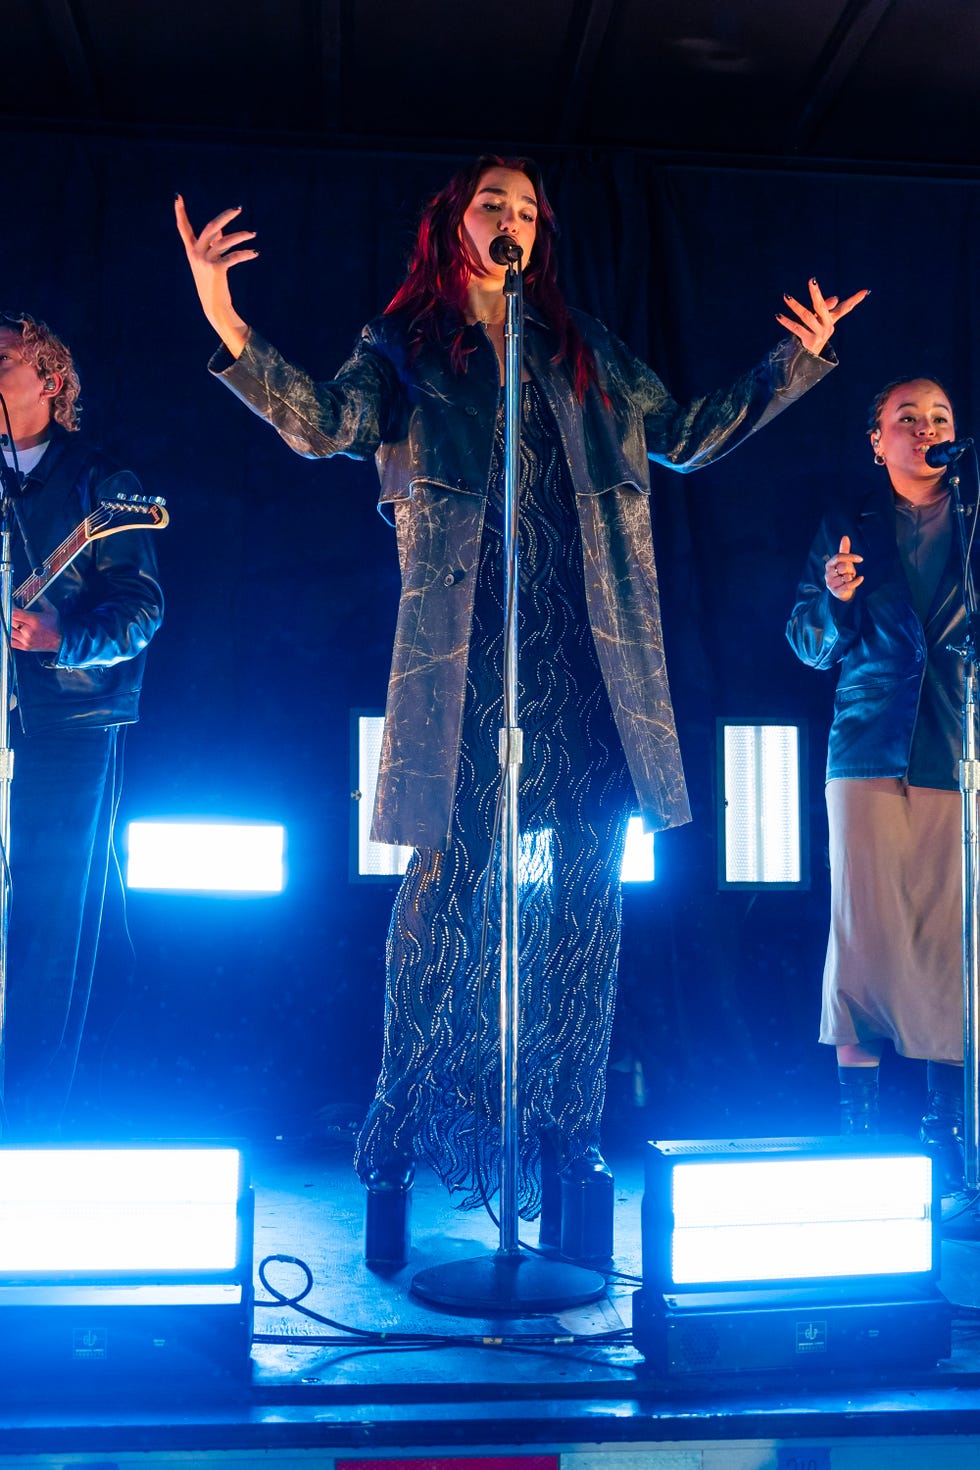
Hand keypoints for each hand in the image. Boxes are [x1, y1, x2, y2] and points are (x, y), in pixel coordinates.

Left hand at [11, 603, 60, 652]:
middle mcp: (29, 631)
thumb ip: (41, 600)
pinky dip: (9, 635)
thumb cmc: (56, 626)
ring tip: (12, 620)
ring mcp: (26, 640)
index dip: (10, 607)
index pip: (14, 612)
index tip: (10, 603)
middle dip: (9, 614)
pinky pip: (10, 641)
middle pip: (10, 621)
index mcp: (34, 621)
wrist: (61, 641)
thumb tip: (34, 592)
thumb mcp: (51, 610)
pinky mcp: (25, 647)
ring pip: (9, 630)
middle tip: (10, 610)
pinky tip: (12, 630)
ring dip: (8, 624)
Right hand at [174, 194, 256, 357]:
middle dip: (225, 216)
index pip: (183, 228)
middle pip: (211, 227)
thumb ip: (213, 243)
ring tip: (253, 234)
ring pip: (225, 241)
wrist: (214, 306)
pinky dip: (245, 254)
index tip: (177, 197)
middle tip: (239, 208)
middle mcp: (195, 254)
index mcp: (191, 250)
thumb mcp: (210, 261)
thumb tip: (221, 228)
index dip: (180, 212)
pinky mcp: (216, 269)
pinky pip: (233, 256)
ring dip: (241, 236)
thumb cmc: (213, 282)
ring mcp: (205, 261)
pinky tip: (255, 253)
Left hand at [777, 278, 869, 357]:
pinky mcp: (809, 342)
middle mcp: (827, 327)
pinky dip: (786, 322)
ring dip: (795, 306)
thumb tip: (835, 298)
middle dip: (816, 293)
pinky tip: (778, 315)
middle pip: (822, 307)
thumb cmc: (814, 336)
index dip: (855, 300)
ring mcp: (819, 335)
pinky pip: (796, 329)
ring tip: (786, 297)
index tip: (866, 291)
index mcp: (831, 320)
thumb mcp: (820, 322)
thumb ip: (825, 308)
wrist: (809, 361)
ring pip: (806, 317)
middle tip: (811, 280)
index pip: (846, 308)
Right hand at [824, 535, 863, 601]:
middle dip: (851, 569)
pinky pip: (849, 585)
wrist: (843, 591)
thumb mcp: (844, 562)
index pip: (838, 557)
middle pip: (844, 567)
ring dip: (852, 577)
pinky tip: (861, 579)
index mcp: (829, 565)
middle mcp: (828, 574)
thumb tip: (845, 537)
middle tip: (851, 573)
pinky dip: (857, 581)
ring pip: (847, 577)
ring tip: (850, 579)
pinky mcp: (836, 591)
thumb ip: (844, 550)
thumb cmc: (843, 574)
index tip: (861, 559)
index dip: (850, 557)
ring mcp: (831, 583)